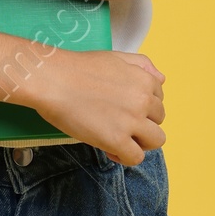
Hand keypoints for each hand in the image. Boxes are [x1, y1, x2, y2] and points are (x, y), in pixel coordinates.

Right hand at [26, 48, 165, 165]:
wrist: (53, 80)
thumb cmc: (77, 68)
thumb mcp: (115, 57)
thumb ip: (141, 65)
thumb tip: (161, 79)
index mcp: (144, 80)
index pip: (159, 100)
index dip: (143, 107)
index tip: (126, 110)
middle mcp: (144, 100)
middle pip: (159, 121)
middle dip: (142, 124)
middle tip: (121, 125)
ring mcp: (132, 121)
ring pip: (155, 141)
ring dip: (140, 142)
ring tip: (121, 140)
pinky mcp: (117, 140)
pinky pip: (136, 157)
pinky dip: (125, 157)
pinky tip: (110, 150)